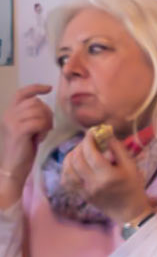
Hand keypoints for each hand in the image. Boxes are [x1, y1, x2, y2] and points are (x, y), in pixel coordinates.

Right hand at [0, 84, 54, 198]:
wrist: (12, 168)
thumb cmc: (22, 151)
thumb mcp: (26, 129)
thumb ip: (31, 116)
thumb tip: (44, 106)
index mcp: (9, 113)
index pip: (22, 93)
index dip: (36, 88)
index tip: (49, 88)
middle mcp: (8, 115)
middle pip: (35, 103)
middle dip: (47, 113)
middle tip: (48, 126)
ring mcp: (12, 122)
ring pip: (38, 111)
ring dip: (46, 121)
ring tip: (44, 133)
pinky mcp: (19, 131)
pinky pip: (38, 122)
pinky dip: (44, 128)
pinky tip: (41, 137)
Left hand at [60, 130, 153, 226]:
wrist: (130, 212)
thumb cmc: (133, 187)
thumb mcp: (131, 167)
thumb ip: (118, 149)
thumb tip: (105, 135)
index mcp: (108, 176)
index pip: (91, 153)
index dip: (89, 140)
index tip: (91, 132)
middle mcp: (94, 184)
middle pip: (77, 159)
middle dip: (80, 146)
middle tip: (87, 141)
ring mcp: (85, 191)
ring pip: (68, 169)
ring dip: (71, 156)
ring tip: (79, 151)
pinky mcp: (82, 195)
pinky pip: (66, 181)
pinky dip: (66, 169)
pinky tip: (73, 164)